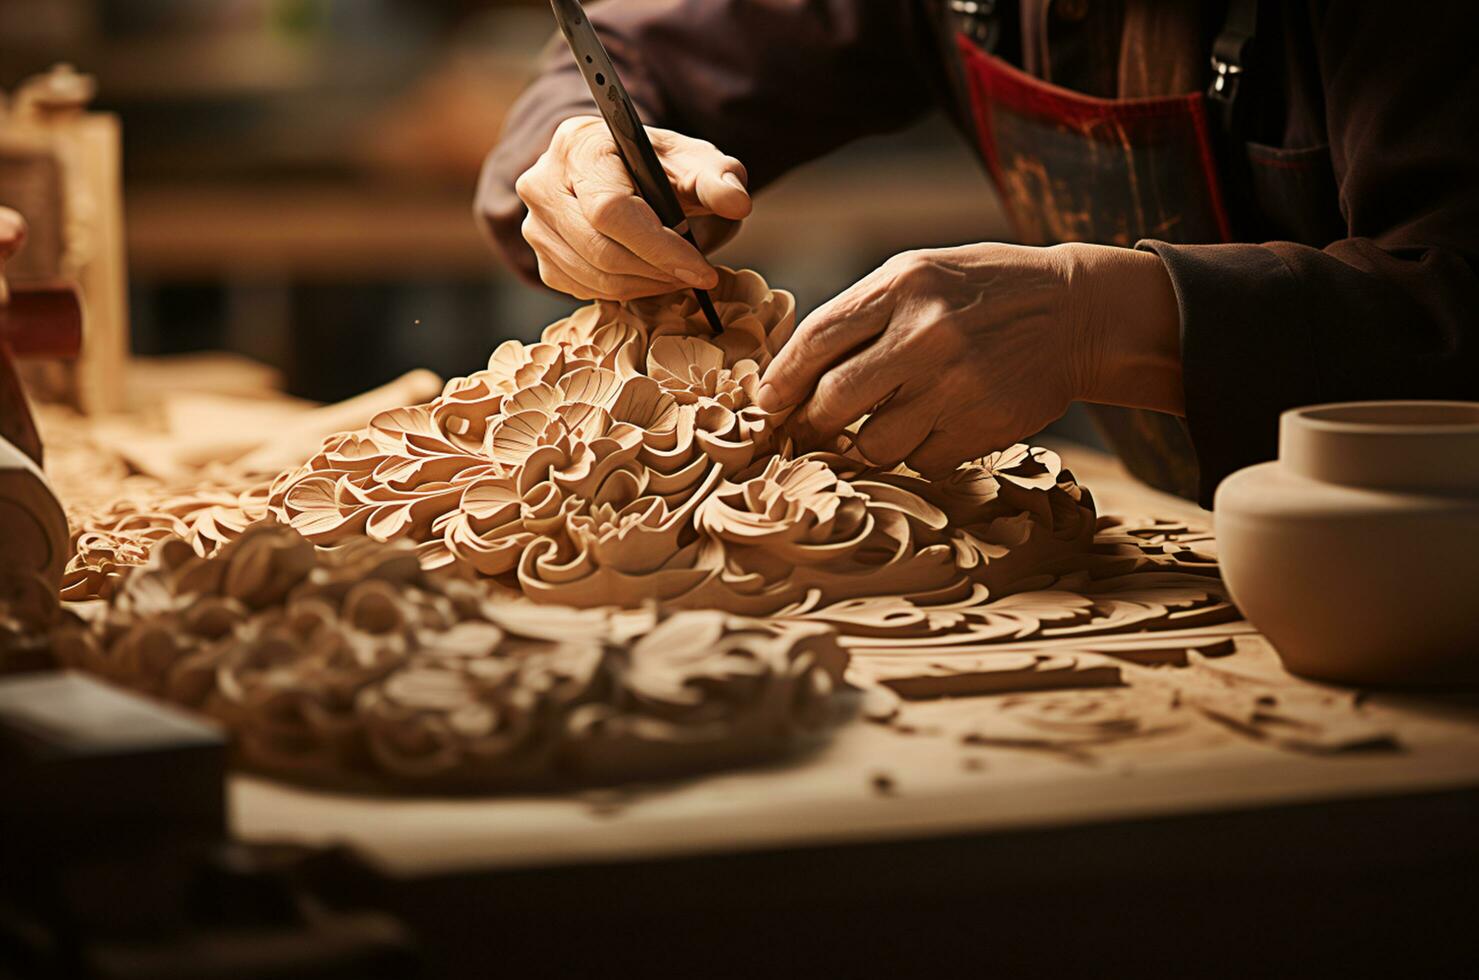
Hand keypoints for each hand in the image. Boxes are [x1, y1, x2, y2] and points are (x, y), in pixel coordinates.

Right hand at [513, 116, 751, 299]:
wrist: (624, 174)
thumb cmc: (659, 167)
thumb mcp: (694, 163)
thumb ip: (718, 180)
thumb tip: (737, 202)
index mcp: (578, 145)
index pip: (611, 210)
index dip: (659, 248)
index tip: (703, 271)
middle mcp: (542, 182)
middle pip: (600, 251)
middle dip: (657, 272)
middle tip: (697, 276)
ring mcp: (534, 223)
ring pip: (593, 277)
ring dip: (646, 286)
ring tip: (677, 274)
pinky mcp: (540, 257)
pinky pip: (584, 289)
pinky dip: (624, 291)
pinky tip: (648, 275)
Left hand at [755, 242, 1182, 476]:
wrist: (1077, 312)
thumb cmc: (982, 292)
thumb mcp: (921, 274)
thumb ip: (861, 314)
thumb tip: (789, 373)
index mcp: (903, 285)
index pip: (815, 340)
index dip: (780, 380)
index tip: (766, 403)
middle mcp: (926, 333)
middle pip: (832, 403)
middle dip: (811, 424)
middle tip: (811, 428)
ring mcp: (958, 383)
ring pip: (873, 446)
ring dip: (868, 445)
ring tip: (889, 422)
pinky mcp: (985, 424)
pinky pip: (922, 463)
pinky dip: (919, 454)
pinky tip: (939, 425)